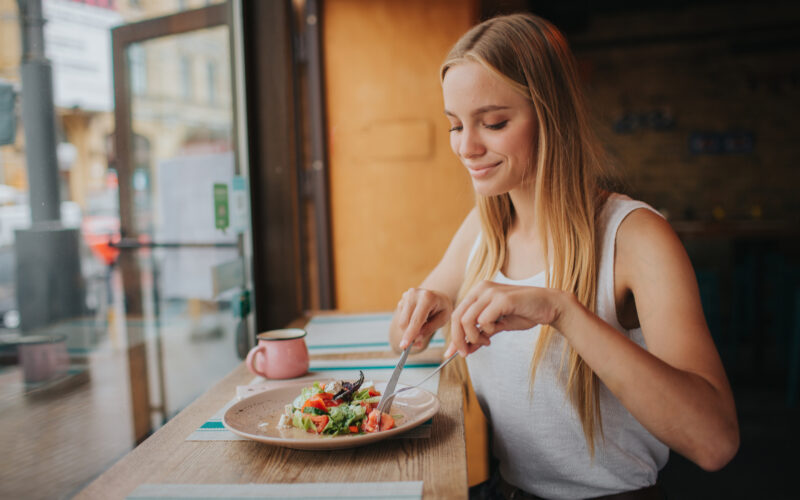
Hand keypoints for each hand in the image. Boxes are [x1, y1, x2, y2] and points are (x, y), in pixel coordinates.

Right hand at [393, 288, 453, 351]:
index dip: (410, 334)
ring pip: (401, 321)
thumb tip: (416, 339)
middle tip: (418, 343)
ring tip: (422, 327)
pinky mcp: (402, 299)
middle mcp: (414, 294)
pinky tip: (417, 319)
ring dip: (409, 329)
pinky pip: (401, 317)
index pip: (416, 320)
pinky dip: (408, 323)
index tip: (404, 346)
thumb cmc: (442, 308)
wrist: (438, 296)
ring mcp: (407, 295)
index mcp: (427, 298)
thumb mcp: (442, 320)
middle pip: (405, 322)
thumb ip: (429, 329)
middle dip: (409, 335)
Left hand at [445, 281, 563, 356]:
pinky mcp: (501, 299)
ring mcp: (491, 292)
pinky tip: (497, 331)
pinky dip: (487, 331)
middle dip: (458, 340)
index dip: (453, 336)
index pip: (457, 314)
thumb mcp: (497, 326)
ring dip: (474, 337)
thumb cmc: (523, 314)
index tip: (451, 353)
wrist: (549, 306)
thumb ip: (480, 335)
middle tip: (465, 353)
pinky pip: (483, 320)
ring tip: (487, 341)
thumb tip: (464, 349)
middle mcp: (481, 288)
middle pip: (457, 317)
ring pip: (467, 320)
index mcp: (478, 292)